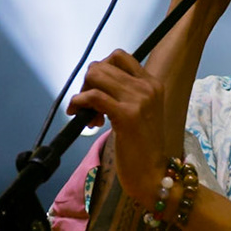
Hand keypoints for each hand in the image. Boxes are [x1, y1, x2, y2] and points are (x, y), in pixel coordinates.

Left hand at [67, 50, 168, 207]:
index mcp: (153, 83)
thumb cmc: (143, 147)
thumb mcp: (141, 112)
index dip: (101, 69)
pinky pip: (93, 97)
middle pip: (103, 65)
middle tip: (88, 104)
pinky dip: (79, 102)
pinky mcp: (126, 115)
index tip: (97, 89)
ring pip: (96, 76)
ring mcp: (138, 100)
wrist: (153, 173)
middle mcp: (147, 87)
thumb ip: (125, 94)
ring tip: (87, 114)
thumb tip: (94, 83)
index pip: (119, 56)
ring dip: (83, 92)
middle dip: (88, 82)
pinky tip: (78, 114)